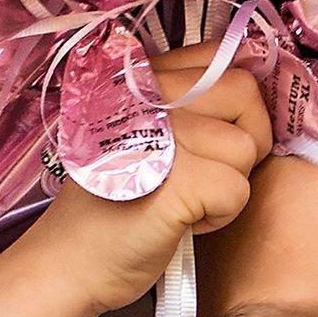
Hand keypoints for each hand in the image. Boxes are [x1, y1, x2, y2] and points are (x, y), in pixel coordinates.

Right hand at [0, 41, 272, 316]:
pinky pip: (237, 189)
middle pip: (244, 91)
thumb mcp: (139, 133)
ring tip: (187, 199)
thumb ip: (182, 102)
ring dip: (228, 183)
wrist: (68, 260)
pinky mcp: (180, 181)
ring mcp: (165, 135)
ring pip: (247, 146)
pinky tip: (182, 220)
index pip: (219, 56)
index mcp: (142, 81)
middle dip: (247, 137)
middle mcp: (152, 97)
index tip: (224, 126)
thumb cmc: (109, 203)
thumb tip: (248, 81)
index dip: (237, 95)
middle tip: (212, 170)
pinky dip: (219, 215)